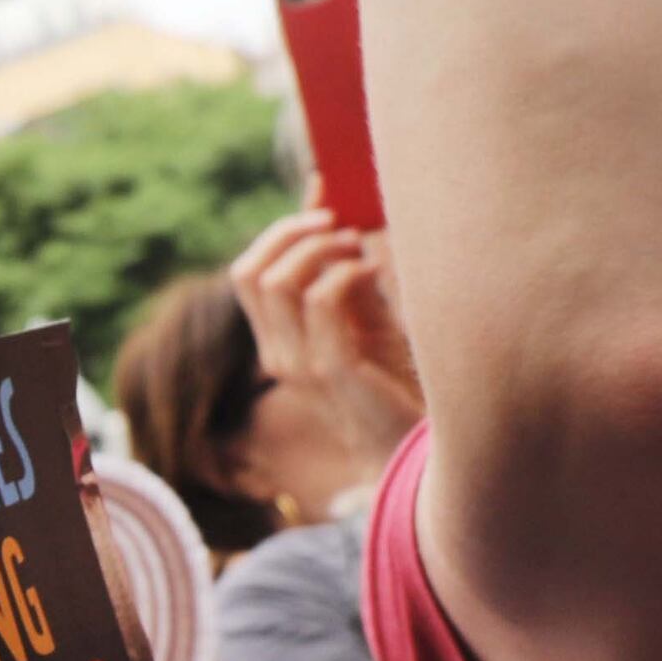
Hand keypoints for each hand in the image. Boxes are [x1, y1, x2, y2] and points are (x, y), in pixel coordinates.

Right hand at [227, 210, 425, 464]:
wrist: (414, 444)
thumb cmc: (394, 381)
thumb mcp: (364, 318)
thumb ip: (343, 276)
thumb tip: (336, 219)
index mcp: (278, 343)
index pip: (247, 275)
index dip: (278, 234)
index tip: (324, 216)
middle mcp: (278, 354)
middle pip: (251, 272)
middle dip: (293, 233)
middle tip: (339, 225)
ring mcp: (299, 364)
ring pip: (279, 281)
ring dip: (320, 249)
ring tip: (360, 248)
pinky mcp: (329, 368)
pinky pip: (320, 299)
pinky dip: (346, 272)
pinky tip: (375, 271)